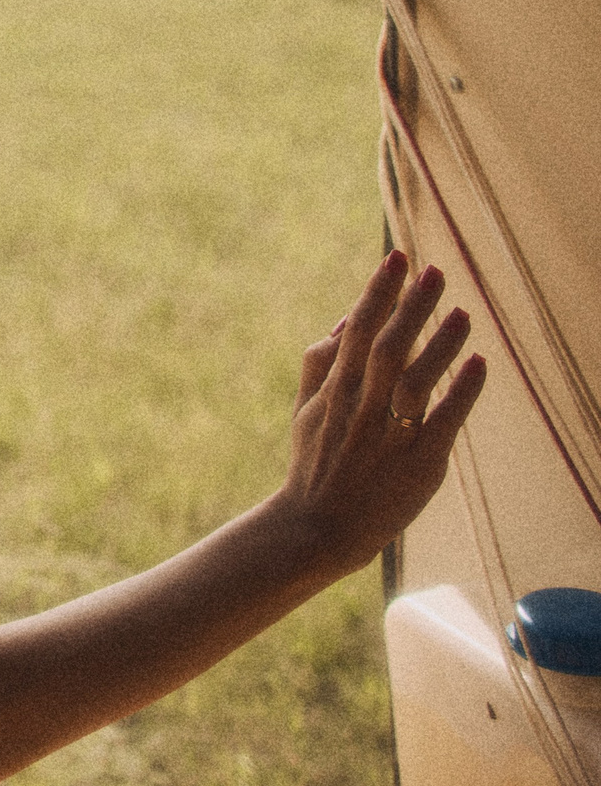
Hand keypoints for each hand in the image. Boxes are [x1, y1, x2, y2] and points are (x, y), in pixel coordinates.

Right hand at [275, 249, 485, 577]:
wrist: (316, 527)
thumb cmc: (315, 463)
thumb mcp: (306, 409)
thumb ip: (320, 363)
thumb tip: (343, 319)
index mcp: (333, 389)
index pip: (356, 328)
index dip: (378, 291)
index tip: (397, 258)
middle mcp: (359, 407)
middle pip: (386, 346)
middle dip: (410, 306)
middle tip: (434, 272)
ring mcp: (388, 436)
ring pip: (415, 379)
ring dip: (439, 343)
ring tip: (461, 311)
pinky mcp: (418, 464)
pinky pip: (443, 421)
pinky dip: (460, 391)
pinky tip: (478, 363)